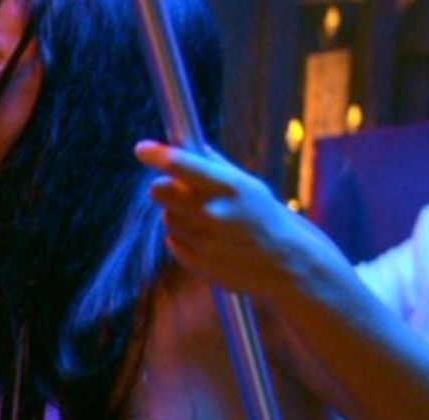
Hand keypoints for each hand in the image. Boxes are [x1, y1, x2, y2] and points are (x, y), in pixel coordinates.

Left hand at [134, 140, 339, 300]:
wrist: (286, 266)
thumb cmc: (266, 218)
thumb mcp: (249, 186)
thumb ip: (215, 165)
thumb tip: (187, 143)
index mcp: (228, 187)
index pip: (181, 165)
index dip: (157, 155)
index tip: (142, 149)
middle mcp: (212, 213)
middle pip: (159, 191)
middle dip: (165, 187)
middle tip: (181, 189)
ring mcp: (202, 240)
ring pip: (167, 217)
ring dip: (180, 215)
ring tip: (211, 222)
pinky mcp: (195, 262)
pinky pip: (173, 241)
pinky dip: (185, 238)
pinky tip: (211, 241)